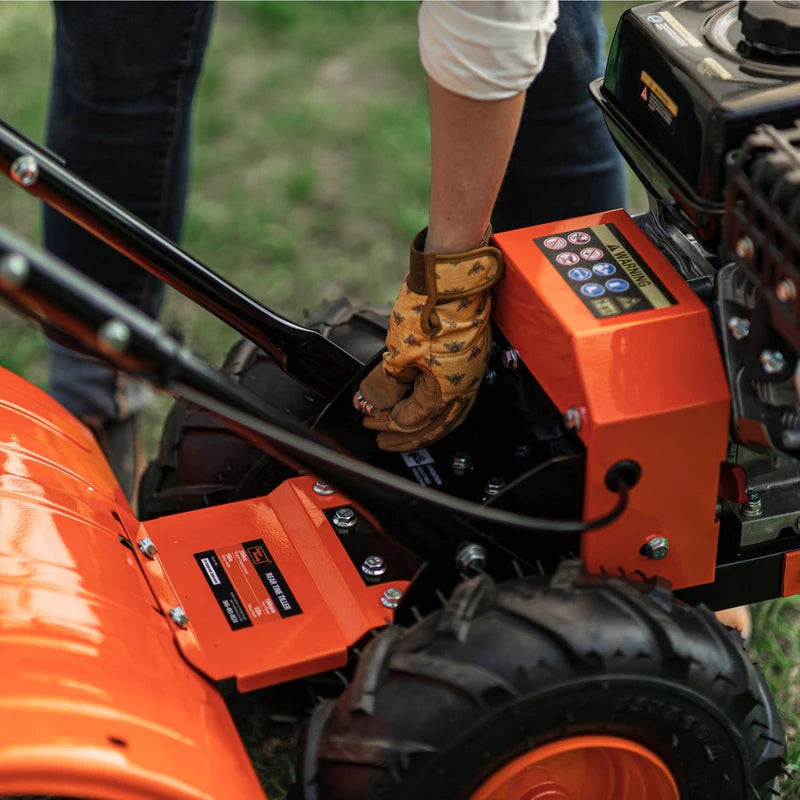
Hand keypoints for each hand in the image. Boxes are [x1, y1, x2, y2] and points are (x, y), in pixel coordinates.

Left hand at [354, 228, 501, 451]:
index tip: (367, 420)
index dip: (386, 423)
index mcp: (447, 391)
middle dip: (406, 436)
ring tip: (399, 424)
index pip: (413, 420)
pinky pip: (452, 393)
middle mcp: (463, 386)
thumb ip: (384, 386)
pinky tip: (422, 398)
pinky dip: (434, 403)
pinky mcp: (469, 356)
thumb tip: (371, 404)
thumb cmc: (431, 308)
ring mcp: (470, 371)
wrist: (452, 275)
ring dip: (421, 422)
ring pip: (446, 412)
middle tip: (383, 440)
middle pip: (433, 426)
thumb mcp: (399, 352)